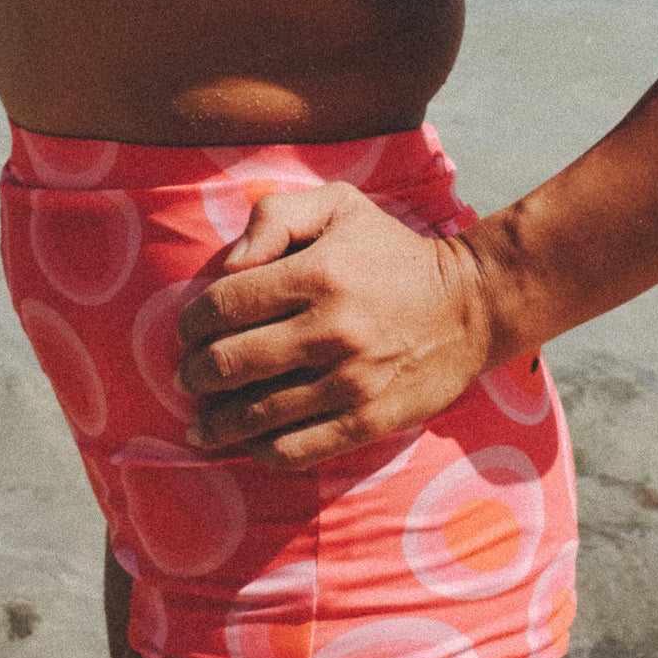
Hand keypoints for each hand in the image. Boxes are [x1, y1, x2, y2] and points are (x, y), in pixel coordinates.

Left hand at [174, 183, 494, 470]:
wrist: (471, 305)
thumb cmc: (391, 253)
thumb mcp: (339, 206)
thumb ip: (275, 216)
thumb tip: (229, 265)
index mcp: (318, 273)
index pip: (225, 304)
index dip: (192, 322)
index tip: (186, 331)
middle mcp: (331, 329)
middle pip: (231, 363)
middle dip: (194, 374)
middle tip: (187, 378)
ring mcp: (350, 380)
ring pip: (256, 414)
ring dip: (216, 422)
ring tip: (201, 422)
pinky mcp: (368, 420)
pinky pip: (296, 449)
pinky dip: (261, 451)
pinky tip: (249, 443)